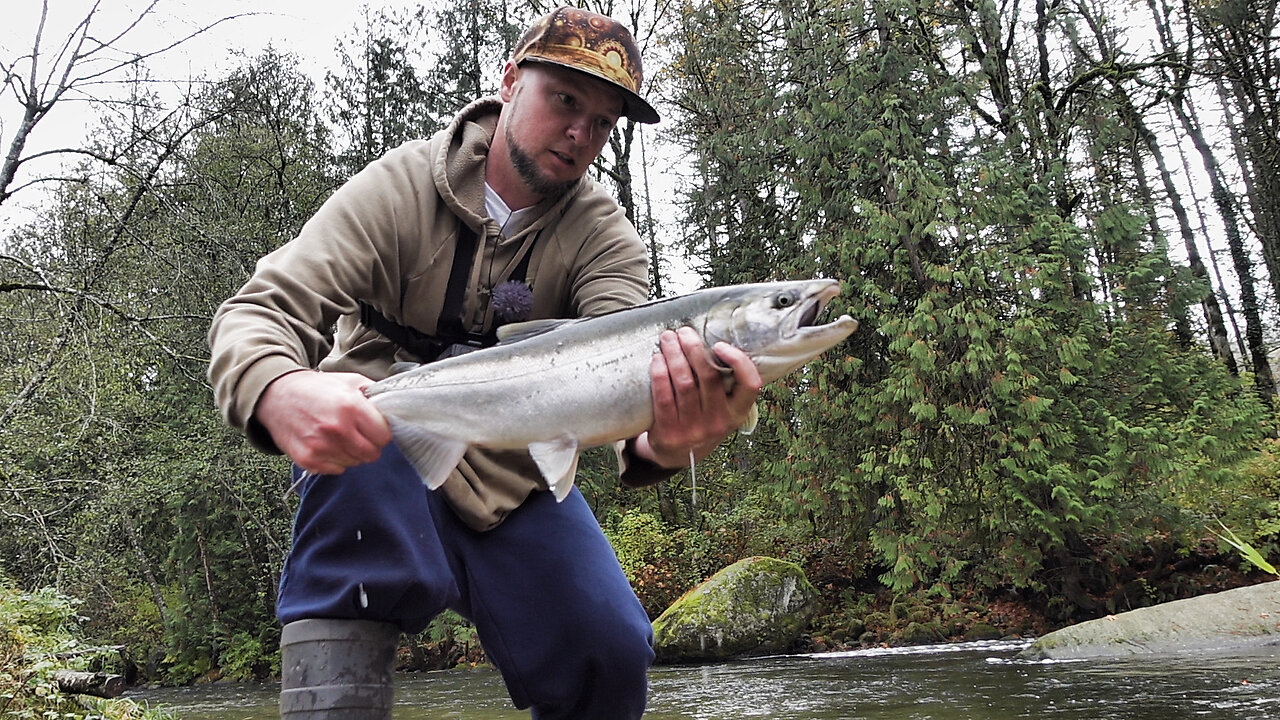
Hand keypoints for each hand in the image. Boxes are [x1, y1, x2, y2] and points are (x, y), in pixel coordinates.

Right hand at [254, 370, 391, 474]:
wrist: (277, 396)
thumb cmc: (317, 389)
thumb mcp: (349, 381)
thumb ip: (374, 395)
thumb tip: (394, 410)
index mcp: (351, 407)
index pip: (384, 436)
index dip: (381, 432)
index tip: (374, 428)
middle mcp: (337, 429)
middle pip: (372, 454)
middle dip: (370, 445)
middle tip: (359, 433)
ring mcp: (321, 447)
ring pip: (355, 463)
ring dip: (352, 453)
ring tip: (340, 436)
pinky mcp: (308, 460)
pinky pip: (337, 470)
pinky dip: (336, 460)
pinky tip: (327, 444)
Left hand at [634, 327, 762, 468]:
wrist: (676, 454)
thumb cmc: (701, 420)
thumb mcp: (722, 408)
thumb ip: (724, 383)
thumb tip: (711, 338)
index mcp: (737, 413)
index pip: (750, 385)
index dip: (738, 362)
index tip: (720, 345)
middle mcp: (718, 422)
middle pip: (709, 376)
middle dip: (694, 348)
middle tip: (683, 332)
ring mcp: (693, 429)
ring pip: (684, 383)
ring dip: (674, 355)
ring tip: (667, 339)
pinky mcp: (669, 432)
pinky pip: (663, 397)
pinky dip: (659, 374)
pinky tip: (657, 360)